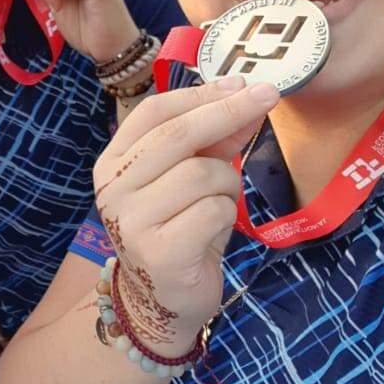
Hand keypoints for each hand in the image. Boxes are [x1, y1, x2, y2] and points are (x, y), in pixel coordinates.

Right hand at [92, 77, 275, 355]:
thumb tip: (247, 97)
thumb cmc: (179, 231)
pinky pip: (213, 211)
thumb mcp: (192, 179)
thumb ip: (213, 141)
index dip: (199, 94)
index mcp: (114, 163)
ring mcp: (132, 221)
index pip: (154, 113)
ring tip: (221, 204)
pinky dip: (227, 215)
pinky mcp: (159, 251)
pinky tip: (215, 230)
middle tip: (269, 97)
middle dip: (228, 112)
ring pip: (202, 174)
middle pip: (178, 136)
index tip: (240, 82)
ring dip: (228, 184)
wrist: (164, 302)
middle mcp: (114, 188)